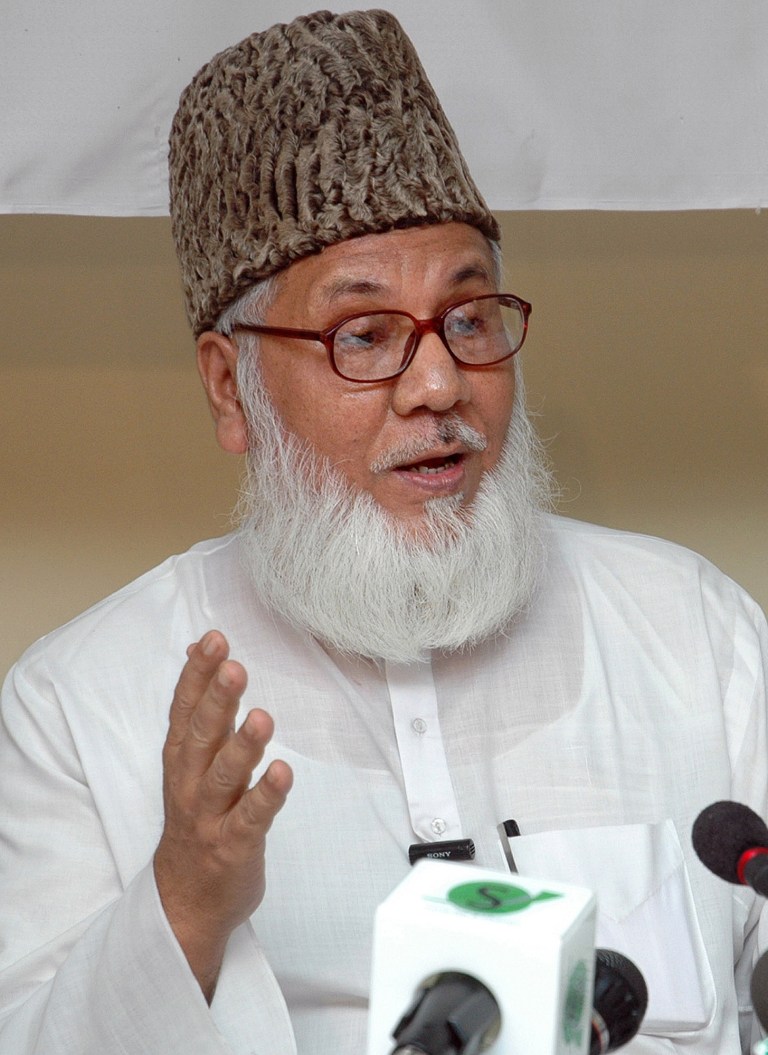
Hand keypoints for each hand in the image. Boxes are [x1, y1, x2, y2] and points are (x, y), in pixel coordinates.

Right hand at [153, 630, 292, 999]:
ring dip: (243, 747)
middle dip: (217, 701)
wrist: (184, 901)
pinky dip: (267, 796)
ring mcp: (210, 816)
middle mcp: (190, 783)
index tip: (213, 641)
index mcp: (180, 759)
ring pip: (224, 777)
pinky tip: (283, 773)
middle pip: (201, 737)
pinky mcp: (234, 845)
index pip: (184, 709)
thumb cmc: (195, 818)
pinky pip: (251, 818)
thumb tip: (200, 653)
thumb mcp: (189, 762)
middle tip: (234, 667)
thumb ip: (200, 711)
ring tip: (262, 717)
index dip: (197, 675)